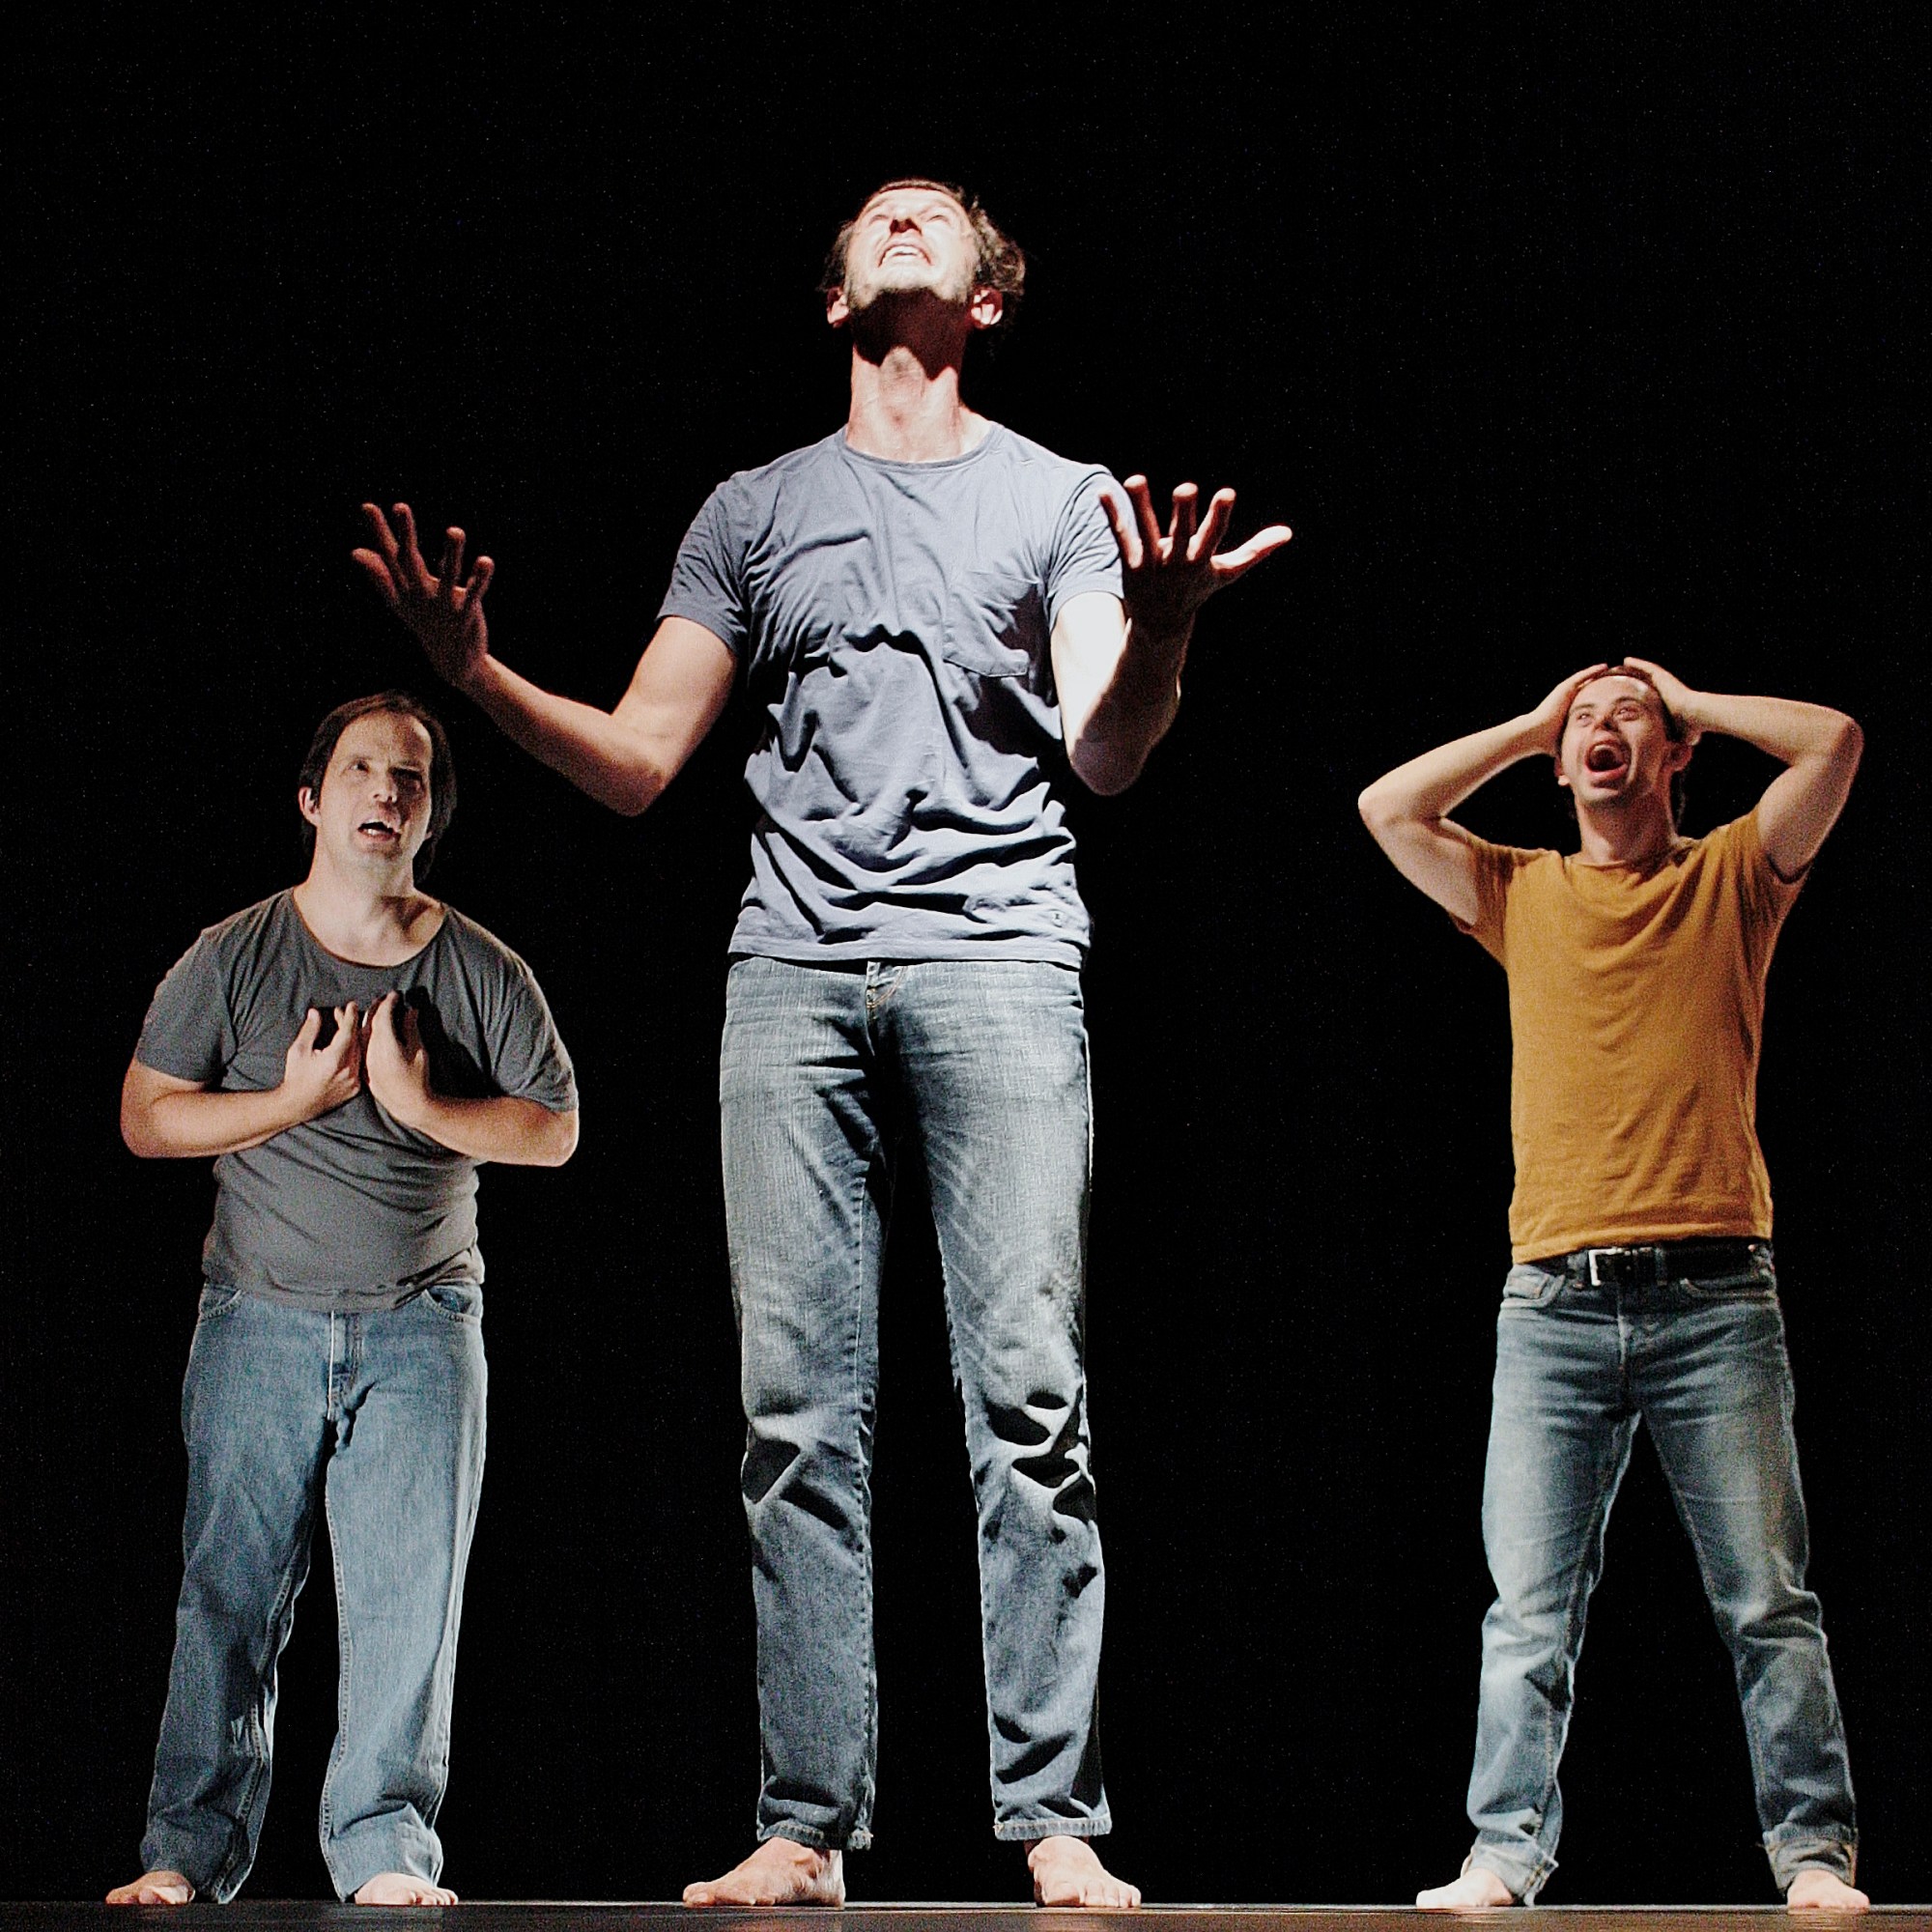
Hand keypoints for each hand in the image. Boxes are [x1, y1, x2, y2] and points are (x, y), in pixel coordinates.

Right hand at [280, 1004, 363, 1119]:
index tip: (351, 1005)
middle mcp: (348, 1071)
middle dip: (350, 1025)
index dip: (350, 1017)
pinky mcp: (355, 1088)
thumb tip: (315, 1012)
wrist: (297, 1104)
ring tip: (346, 1028)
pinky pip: (359, 1066)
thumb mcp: (298, 1050)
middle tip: (344, 1013)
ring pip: (359, 1053)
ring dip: (354, 1040)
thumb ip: (309, 1030)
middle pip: (355, 1041)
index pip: (348, 1032)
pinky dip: (355, 1055)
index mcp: (334, 1060)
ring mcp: (353, 1081)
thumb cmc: (295, 1076)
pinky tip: (349, 1047)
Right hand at [353, 502, 494, 691]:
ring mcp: (443, 606)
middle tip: (400, 506)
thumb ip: (382, 575)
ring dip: (451, 553)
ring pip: (447, 575)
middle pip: (410, 562)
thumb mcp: (401, 600)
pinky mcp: (466, 615)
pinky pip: (473, 594)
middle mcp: (420, 595)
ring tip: (455, 530)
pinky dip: (479, 579)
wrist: (453, 662)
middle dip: (405, 534)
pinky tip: (485, 561)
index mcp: (403, 590)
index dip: (379, 532)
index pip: (389, 556)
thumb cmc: (426, 622)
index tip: (368, 505)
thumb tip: (355, 552)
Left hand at [362, 992, 432, 1128]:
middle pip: (369, 1024)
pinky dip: (350, 1037)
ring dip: (356, 1021)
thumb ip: (412, 1030)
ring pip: (358, 1035)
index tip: (394, 995)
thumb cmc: (418, 1078)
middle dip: (375, 1008)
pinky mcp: (362, 1070)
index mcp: (387, 1046)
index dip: (388, 1003)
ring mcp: (365, 1062)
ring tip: (349, 1009)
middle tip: (382, 999)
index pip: (383, 1017)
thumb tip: (410, 1011)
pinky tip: (347, 1032)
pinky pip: (355, 1048)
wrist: (408, 1105)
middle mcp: (372, 1053)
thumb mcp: (419, 1051)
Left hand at [1103, 476, 1291, 639]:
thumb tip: (1288, 533)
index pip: (1213, 535)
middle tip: (1185, 488)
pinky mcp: (1130, 564)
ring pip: (1145, 531)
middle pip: (1181, 534)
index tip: (1227, 492)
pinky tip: (1104, 491)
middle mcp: (1177, 562)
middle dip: (1183, 512)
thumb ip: (1255, 551)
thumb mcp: (1226, 572)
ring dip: (1141, 505)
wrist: (1161, 624)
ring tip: (1134, 479)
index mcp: (1202, 560)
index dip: (1219, 514)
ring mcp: (1152, 564)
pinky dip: (1113, 513)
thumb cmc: (1197, 590)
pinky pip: (1121, 535)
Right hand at [1523, 663, 1611, 755]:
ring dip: (1596, 673)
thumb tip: (1570, 772)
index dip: (1593, 697)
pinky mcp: (1564, 688)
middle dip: (1595, 682)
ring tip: (1608, 668)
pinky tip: (1603, 667)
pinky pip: (1582, 677)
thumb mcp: (1563, 744)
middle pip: (1584, 687)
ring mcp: (1564, 693)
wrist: (1535, 734)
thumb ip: (1569, 751)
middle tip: (1610, 678)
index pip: (1582, 700)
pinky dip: (1592, 671)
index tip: (1605, 695)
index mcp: (1565, 710)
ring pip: (1583, 679)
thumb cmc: (1546, 743)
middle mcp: (1564, 699)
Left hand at [1618, 656, 1704, 741]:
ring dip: (1635, 668)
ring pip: (1646, 672)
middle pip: (1647, 682)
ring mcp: (1665, 681)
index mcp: (1667, 701)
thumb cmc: (1690, 727)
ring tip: (1622, 665)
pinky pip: (1647, 667)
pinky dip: (1637, 663)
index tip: (1631, 696)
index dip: (1641, 695)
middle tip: (1623, 678)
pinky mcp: (1663, 676)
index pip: (1651, 696)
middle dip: (1636, 679)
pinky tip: (1626, 660)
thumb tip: (1676, 755)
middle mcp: (1666, 689)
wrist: (1695, 714)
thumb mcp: (1680, 736)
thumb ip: (1675, 743)